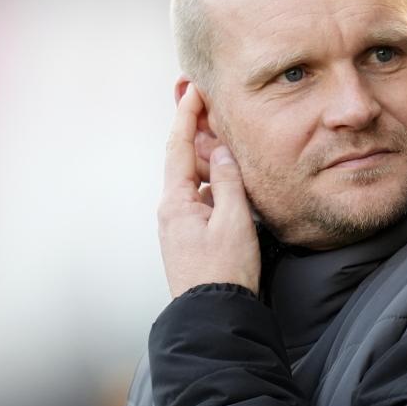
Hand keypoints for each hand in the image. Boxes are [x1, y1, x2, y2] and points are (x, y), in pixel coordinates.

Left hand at [158, 83, 260, 297]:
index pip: (177, 147)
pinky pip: (202, 200)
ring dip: (208, 159)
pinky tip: (230, 180)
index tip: (193, 89)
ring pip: (195, 181)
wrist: (214, 316)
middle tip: (210, 104)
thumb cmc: (224, 272)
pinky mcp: (192, 238)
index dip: (185, 115)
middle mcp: (173, 211)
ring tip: (224, 137)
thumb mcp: (233, 221)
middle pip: (184, 161)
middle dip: (197, 132)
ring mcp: (181, 226)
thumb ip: (228, 182)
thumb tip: (220, 151)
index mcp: (176, 202)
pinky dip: (214, 183)